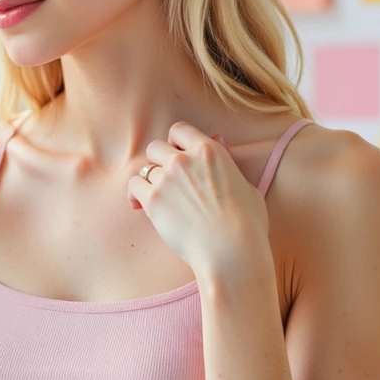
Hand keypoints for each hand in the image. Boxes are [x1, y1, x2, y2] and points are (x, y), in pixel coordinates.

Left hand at [126, 121, 272, 282]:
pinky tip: (140, 205)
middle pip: (156, 147)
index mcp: (209, 151)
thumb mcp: (246, 184)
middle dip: (158, 160)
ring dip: (149, 181)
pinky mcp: (153, 200)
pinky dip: (135, 194)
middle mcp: (184, 160)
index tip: (176, 153)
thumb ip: (227, 162)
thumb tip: (220, 142)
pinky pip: (134, 186)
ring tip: (155, 196)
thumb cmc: (245, 222)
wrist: (230, 249)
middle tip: (165, 177)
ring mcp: (166, 179)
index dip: (175, 141)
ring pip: (144, 169)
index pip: (180, 130)